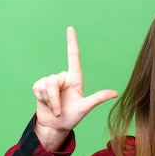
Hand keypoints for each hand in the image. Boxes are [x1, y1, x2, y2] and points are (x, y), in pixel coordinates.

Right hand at [32, 26, 117, 150]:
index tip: (70, 28)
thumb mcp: (85, 108)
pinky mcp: (39, 87)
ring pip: (46, 86)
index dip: (71, 42)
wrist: (55, 127)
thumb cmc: (71, 118)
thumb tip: (115, 93)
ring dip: (50, 100)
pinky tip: (45, 104)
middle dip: (55, 97)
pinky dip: (43, 99)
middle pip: (54, 80)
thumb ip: (97, 98)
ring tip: (55, 109)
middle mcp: (62, 78)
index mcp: (75, 79)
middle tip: (59, 111)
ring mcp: (50, 82)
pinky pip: (39, 88)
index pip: (73, 57)